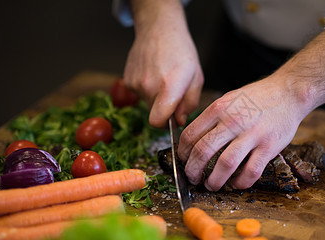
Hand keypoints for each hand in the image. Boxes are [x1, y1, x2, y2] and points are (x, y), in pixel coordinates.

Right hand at [124, 0, 202, 127]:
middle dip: (165, 108)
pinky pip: (139, 94)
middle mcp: (150, 86)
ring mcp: (136, 83)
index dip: (165, 125)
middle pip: (155, 113)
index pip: (158, 121)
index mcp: (170, 87)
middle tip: (173, 90)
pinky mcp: (128, 80)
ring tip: (163, 77)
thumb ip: (190, 103)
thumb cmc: (181, 52)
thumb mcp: (197, 78)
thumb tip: (180, 121)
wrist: (159, 29)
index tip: (172, 120)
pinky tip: (153, 73)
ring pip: (147, 103)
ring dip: (156, 97)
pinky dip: (147, 88)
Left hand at [178, 30, 324, 190]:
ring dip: (214, 180)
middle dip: (193, 170)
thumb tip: (194, 139)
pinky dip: (240, 182)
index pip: (191, 134)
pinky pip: (251, 171)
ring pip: (225, 164)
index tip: (183, 160)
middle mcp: (233, 121)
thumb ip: (213, 117)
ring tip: (211, 185)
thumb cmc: (257, 97)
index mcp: (219, 108)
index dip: (183, 152)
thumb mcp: (229, 99)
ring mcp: (252, 134)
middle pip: (203, 151)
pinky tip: (236, 183)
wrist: (289, 92)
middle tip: (193, 178)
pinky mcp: (269, 146)